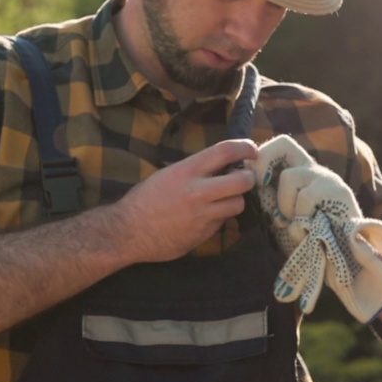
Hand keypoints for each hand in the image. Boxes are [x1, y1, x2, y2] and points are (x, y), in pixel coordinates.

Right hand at [111, 139, 257, 263]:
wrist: (128, 231)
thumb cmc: (144, 199)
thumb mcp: (168, 175)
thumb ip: (194, 171)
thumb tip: (220, 167)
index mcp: (187, 170)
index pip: (225, 151)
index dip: (245, 147)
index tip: (252, 150)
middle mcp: (198, 191)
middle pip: (242, 181)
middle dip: (247, 179)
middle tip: (242, 179)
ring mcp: (203, 215)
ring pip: (237, 205)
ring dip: (234, 201)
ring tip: (222, 200)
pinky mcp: (203, 234)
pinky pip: (222, 223)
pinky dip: (218, 218)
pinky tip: (204, 217)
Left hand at [253, 135, 381, 320]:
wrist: (342, 265)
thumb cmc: (310, 242)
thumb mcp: (283, 216)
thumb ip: (268, 199)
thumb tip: (246, 179)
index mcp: (300, 174)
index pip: (279, 146)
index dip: (260, 157)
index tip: (254, 181)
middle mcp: (314, 170)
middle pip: (284, 143)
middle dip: (265, 162)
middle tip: (261, 185)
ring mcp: (327, 179)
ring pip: (290, 176)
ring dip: (284, 205)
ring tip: (295, 225)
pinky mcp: (339, 192)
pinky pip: (306, 197)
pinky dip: (300, 219)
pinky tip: (307, 233)